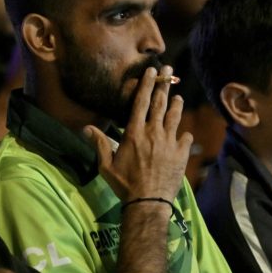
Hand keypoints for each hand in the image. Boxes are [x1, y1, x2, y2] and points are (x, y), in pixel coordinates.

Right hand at [86, 66, 191, 202]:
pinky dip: (184, 134)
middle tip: (170, 70)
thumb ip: (100, 144)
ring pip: (175, 116)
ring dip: (176, 104)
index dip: (147, 84)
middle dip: (164, 84)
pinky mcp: (181, 153)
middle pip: (160, 103)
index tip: (152, 71)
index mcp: (134, 133)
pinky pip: (185, 137)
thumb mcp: (106, 165)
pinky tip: (183, 133)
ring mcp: (169, 142)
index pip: (140, 102)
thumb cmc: (124, 184)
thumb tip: (86, 128)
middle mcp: (153, 132)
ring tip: (178, 96)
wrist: (148, 201)